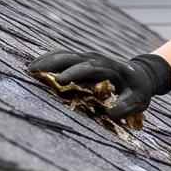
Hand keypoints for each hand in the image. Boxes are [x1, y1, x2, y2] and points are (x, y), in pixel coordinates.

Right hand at [31, 50, 170, 118]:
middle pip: (71, 57)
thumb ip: (126, 107)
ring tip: (28, 69)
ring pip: (64, 55)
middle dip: (53, 64)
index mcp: (110, 67)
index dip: (74, 73)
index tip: (60, 81)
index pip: (90, 68)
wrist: (142, 74)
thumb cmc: (139, 90)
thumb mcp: (138, 100)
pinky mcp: (81, 60)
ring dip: (46, 60)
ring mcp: (87, 57)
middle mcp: (96, 59)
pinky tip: (34, 67)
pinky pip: (63, 57)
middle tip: (34, 72)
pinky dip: (49, 60)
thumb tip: (109, 115)